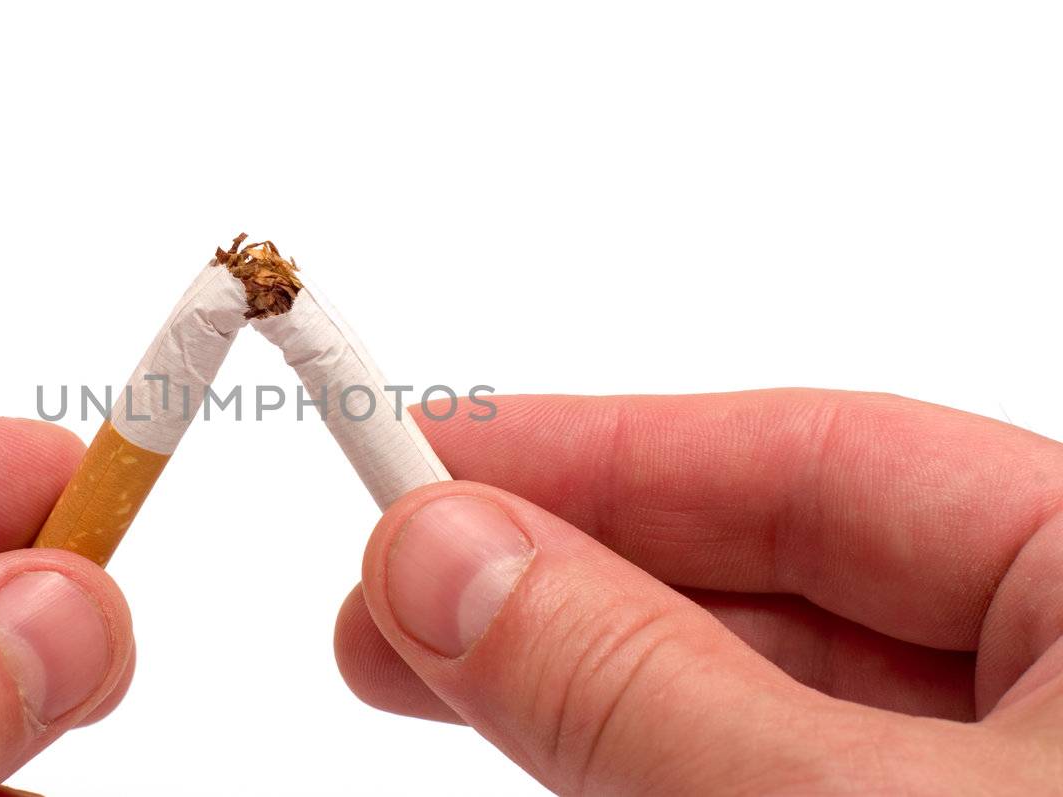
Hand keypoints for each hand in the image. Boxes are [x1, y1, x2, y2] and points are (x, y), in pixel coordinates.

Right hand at [337, 390, 1062, 793]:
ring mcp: (1028, 778)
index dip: (601, 449)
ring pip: (771, 697)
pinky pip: (790, 783)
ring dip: (589, 681)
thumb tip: (446, 556)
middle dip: (565, 578)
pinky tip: (557, 743)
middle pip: (779, 578)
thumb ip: (650, 689)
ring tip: (433, 671)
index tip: (425, 450)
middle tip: (393, 591)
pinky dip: (655, 764)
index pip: (826, 457)